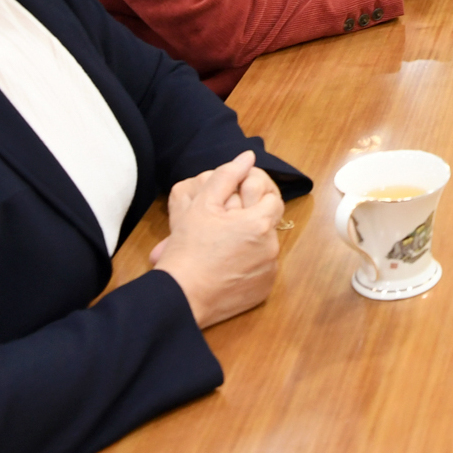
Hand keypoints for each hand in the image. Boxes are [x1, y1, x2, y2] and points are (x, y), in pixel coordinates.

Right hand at [149, 150, 284, 327]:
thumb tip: (248, 157)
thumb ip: (227, 176)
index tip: (236, 204)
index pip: (272, 199)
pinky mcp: (263, 291)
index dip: (254, 198)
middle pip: (268, 224)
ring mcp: (269, 271)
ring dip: (250, 244)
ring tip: (223, 247)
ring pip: (265, 247)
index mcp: (260, 222)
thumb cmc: (189, 247)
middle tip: (226, 226)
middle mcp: (271, 247)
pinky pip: (262, 271)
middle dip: (251, 221)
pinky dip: (249, 266)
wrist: (180, 295)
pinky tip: (226, 266)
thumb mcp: (202, 205)